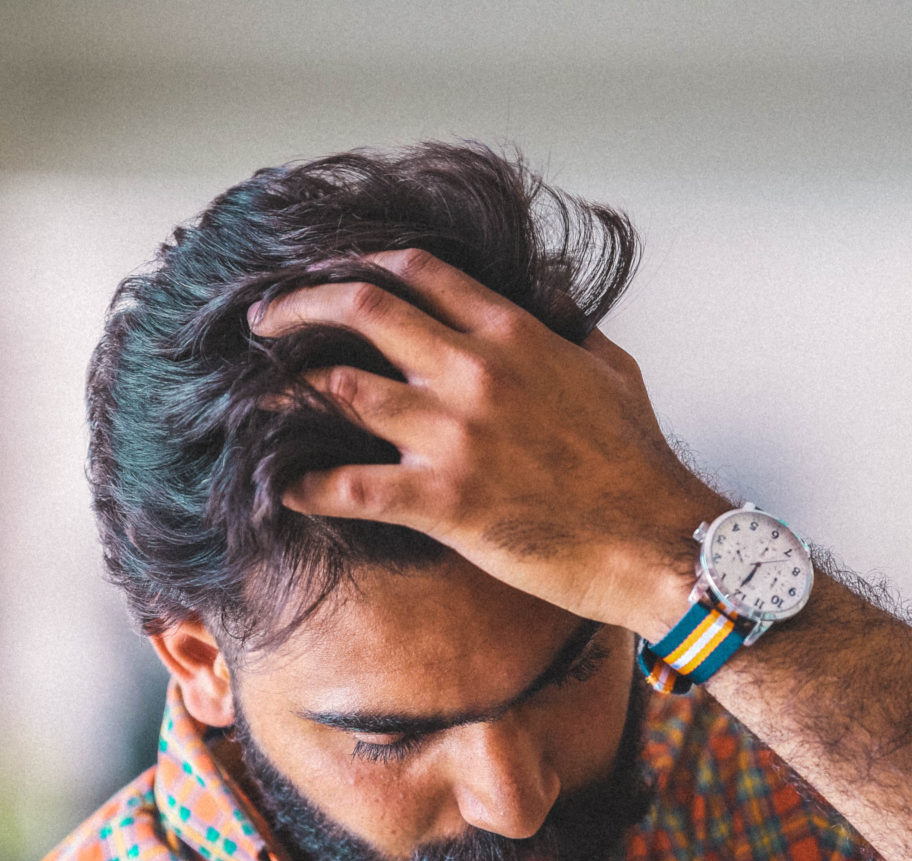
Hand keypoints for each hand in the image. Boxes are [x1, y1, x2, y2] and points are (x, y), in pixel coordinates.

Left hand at [249, 249, 726, 639]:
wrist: (656, 541)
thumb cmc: (638, 462)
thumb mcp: (612, 369)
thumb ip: (568, 326)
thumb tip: (543, 294)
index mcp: (512, 334)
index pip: (416, 272)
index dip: (358, 267)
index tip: (325, 276)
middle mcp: (475, 371)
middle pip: (362, 309)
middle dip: (298, 307)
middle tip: (262, 321)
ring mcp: (454, 435)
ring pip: (339, 388)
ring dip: (285, 391)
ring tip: (255, 398)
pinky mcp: (442, 502)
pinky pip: (347, 486)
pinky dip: (304, 485)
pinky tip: (280, 487)